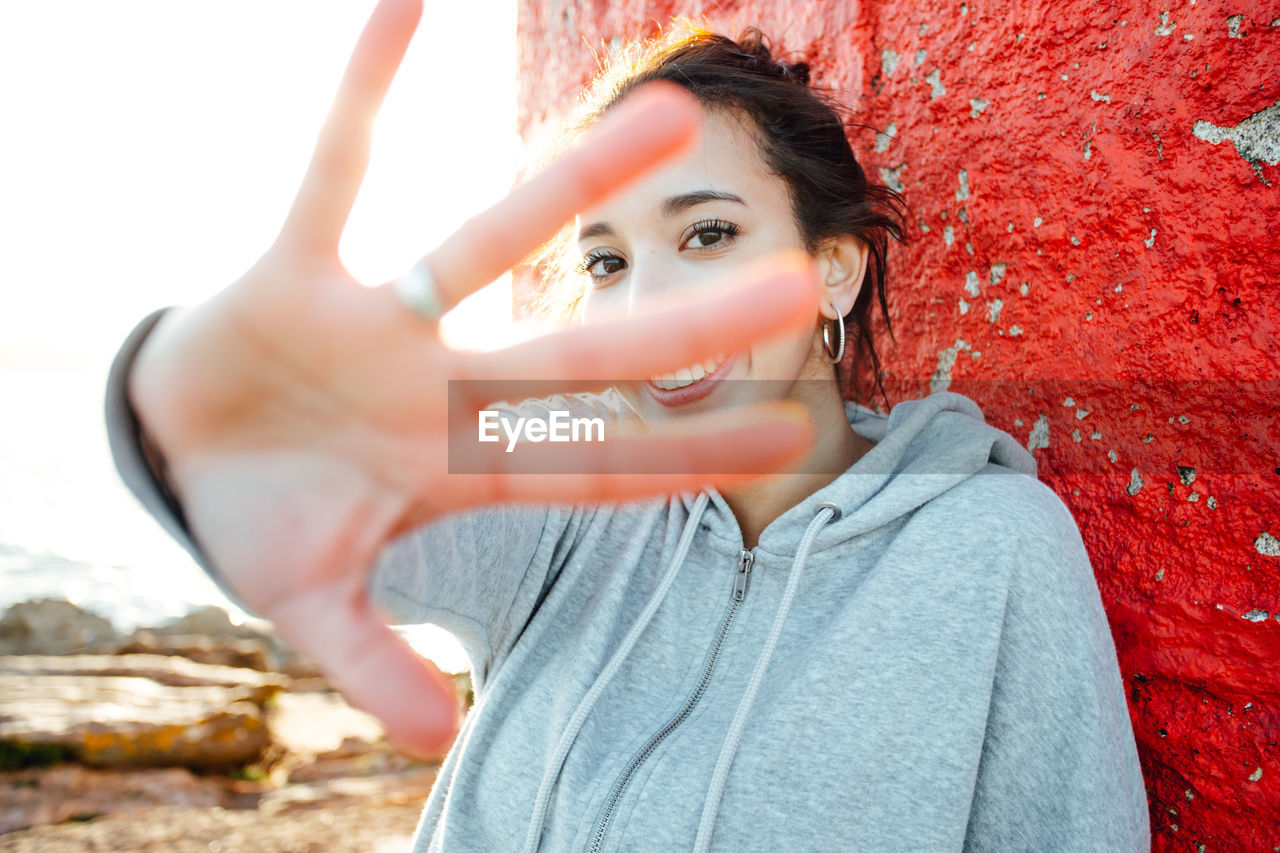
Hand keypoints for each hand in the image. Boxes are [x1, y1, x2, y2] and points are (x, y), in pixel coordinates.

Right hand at [127, 0, 817, 756]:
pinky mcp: (294, 263)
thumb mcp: (309, 602)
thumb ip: (374, 662)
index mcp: (454, 462)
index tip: (790, 437)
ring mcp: (375, 317)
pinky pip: (330, 162)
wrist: (179, 445)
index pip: (592, 463)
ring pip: (489, 237)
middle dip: (681, 327)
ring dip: (574, 182)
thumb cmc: (264, 517)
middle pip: (579, 350)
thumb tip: (437, 744)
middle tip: (795, 276)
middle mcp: (439, 379)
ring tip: (673, 114)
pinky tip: (404, 4)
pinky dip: (361, 91)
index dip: (685, 458)